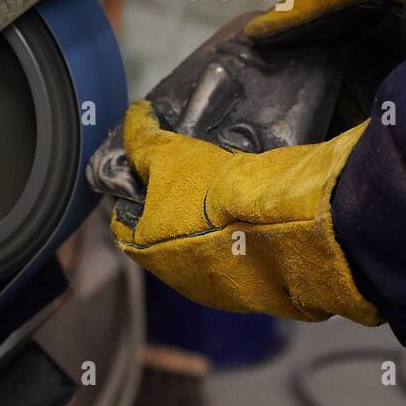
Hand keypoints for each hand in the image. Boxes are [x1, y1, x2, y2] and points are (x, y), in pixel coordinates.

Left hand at [110, 100, 379, 325]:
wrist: (282, 224)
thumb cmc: (212, 192)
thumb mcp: (172, 155)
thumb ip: (144, 140)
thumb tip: (134, 115)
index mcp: (148, 251)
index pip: (123, 222)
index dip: (132, 192)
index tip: (147, 169)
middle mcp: (178, 279)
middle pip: (164, 236)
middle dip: (172, 207)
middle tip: (190, 175)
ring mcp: (219, 289)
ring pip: (204, 248)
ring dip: (209, 224)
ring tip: (224, 190)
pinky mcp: (257, 289)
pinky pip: (242, 257)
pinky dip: (241, 237)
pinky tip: (252, 212)